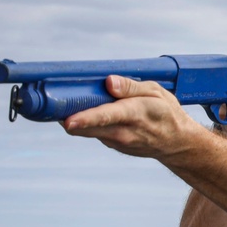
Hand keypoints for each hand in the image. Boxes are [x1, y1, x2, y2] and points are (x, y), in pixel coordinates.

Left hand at [62, 75, 200, 158]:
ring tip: (69, 101)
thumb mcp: (157, 93)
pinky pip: (92, 132)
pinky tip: (90, 111)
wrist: (177, 143)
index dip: (85, 118)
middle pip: (86, 126)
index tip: (68, 120)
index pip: (107, 116)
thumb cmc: (166, 113)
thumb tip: (108, 82)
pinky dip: (85, 122)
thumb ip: (131, 87)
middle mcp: (124, 132)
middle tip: (50, 99)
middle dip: (66, 115)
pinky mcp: (112, 145)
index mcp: (136, 114)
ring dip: (74, 117)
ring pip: (86, 130)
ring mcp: (116, 142)